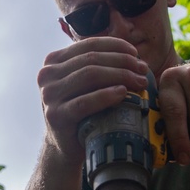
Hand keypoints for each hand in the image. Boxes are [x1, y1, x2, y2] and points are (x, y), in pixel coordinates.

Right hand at [38, 36, 150, 162]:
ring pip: (90, 75)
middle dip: (122, 62)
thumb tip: (133, 54)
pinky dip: (106, 95)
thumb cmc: (81, 110)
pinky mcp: (56, 115)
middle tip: (143, 70)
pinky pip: (85, 102)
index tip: (136, 54)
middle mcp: (47, 75)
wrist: (66, 144)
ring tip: (140, 83)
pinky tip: (122, 94)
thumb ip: (97, 65)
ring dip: (120, 76)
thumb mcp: (83, 82)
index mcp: (53, 61)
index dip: (116, 46)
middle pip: (92, 59)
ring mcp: (49, 95)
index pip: (88, 45)